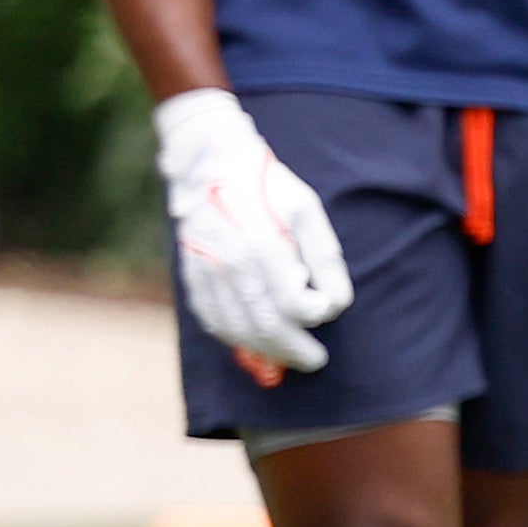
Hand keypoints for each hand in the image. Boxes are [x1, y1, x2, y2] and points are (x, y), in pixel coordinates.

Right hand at [153, 88, 351, 375]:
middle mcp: (227, 264)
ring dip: (264, 350)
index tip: (326, 313)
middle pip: (262, 324)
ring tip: (289, 357)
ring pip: (234, 329)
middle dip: (292, 349)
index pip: (292, 303)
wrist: (210, 166)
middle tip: (315, 360)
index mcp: (261, 246)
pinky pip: (211, 319)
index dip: (314, 315)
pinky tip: (254, 342)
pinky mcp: (191, 276)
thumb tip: (336, 304)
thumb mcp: (307, 211)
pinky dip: (234, 337)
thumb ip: (325, 259)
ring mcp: (204, 272)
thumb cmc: (268, 188)